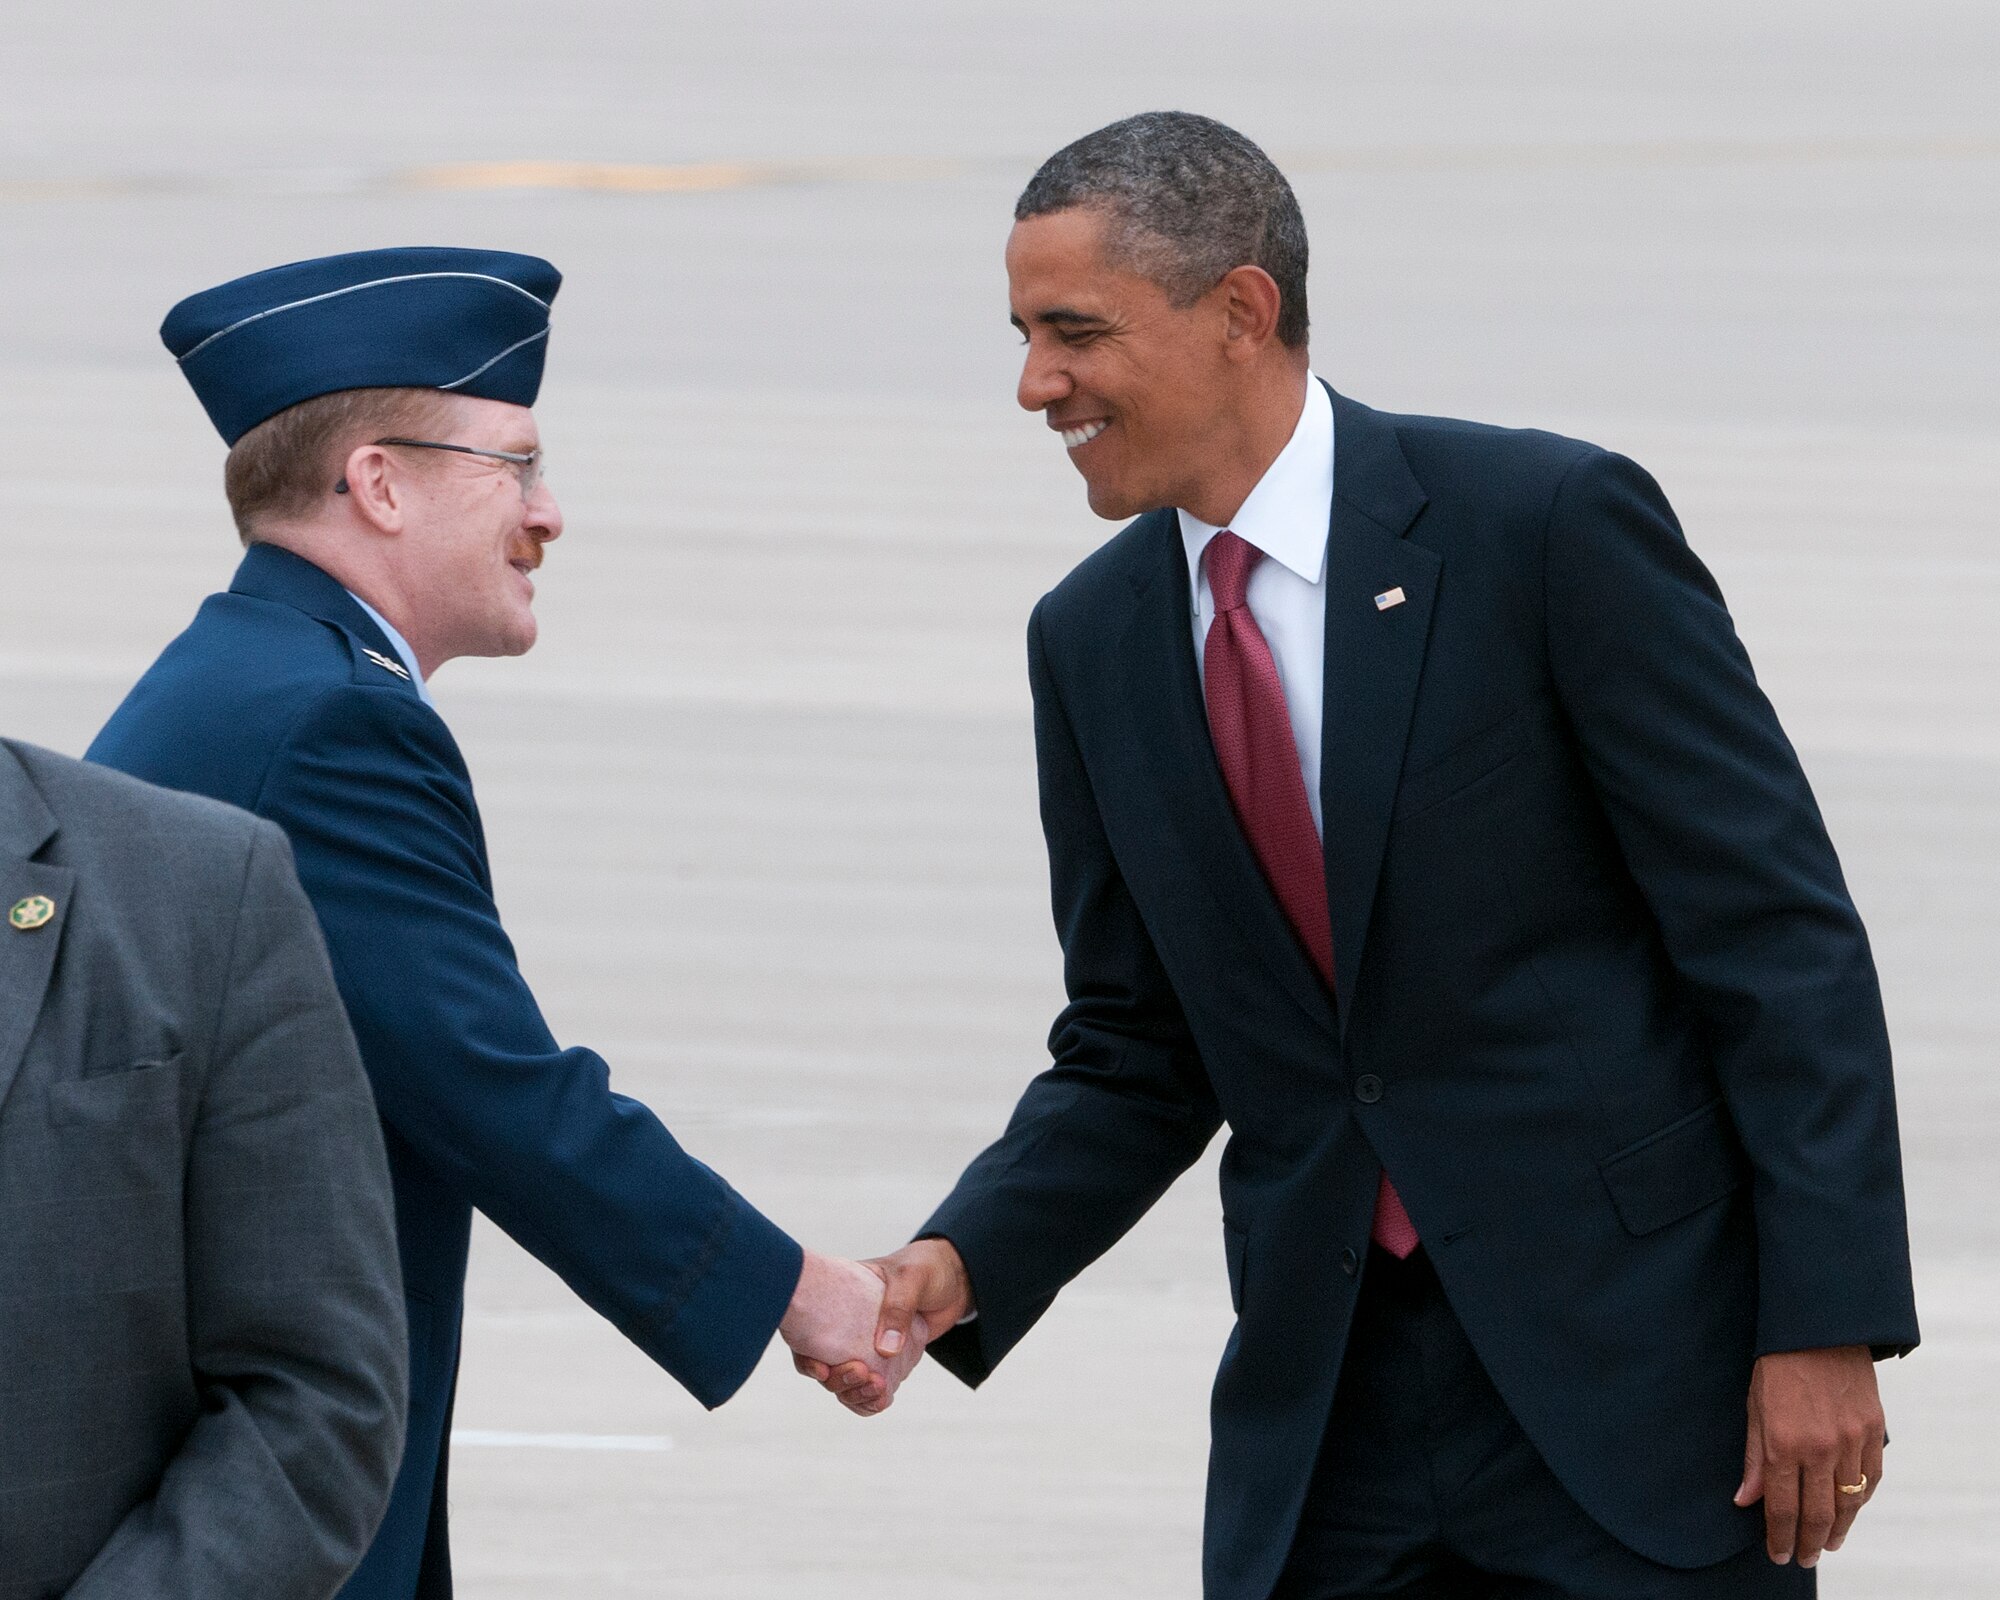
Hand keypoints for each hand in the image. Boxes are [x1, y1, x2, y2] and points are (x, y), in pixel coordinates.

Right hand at [793, 1238, 972, 1414]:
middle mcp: (848, 1326)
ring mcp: (866, 1345)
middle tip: (862, 1373)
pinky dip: (871, 1399)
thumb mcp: (911, 1278)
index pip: (811, 1331)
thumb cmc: (926, 1266)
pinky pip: (870, 1386)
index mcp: (843, 1299)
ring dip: (855, 1392)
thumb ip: (898, 1308)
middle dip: (838, 1378)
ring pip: (846, 1380)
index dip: (807, 1355)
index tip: (822, 1367)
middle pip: (825, 1364)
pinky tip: (882, 1399)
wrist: (955, 1278)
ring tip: (877, 1388)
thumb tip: (884, 1350)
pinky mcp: (886, 1360)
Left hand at [1734, 1345, 1884, 1566]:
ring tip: (1827, 1545)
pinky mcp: (1873, 1431)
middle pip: (1817, 1513)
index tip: (1778, 1555)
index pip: (1782, 1507)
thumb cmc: (1777, 1364)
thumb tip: (1745, 1501)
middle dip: (1809, 1543)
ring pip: (1848, 1502)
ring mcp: (1851, 1441)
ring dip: (1838, 1530)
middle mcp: (1819, 1448)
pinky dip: (1860, 1500)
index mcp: (1783, 1443)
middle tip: (1804, 1559)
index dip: (1780, 1537)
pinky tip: (1850, 1511)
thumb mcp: (1754, 1406)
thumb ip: (1753, 1458)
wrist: (1820, 1328)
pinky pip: (1870, 1478)